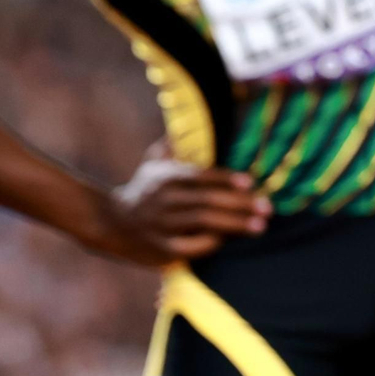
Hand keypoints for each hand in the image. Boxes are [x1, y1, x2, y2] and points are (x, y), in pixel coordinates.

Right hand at [94, 159, 270, 265]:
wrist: (107, 222)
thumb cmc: (142, 191)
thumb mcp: (153, 165)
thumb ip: (173, 147)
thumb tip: (185, 126)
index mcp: (167, 177)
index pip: (201, 176)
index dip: (227, 179)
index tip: (251, 183)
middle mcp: (164, 200)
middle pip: (208, 201)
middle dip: (241, 205)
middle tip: (268, 209)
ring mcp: (161, 225)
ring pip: (203, 223)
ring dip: (234, 224)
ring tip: (260, 226)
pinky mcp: (158, 249)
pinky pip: (188, 247)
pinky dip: (208, 243)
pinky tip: (226, 241)